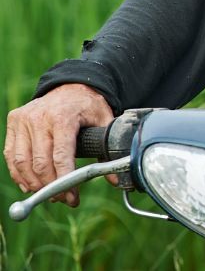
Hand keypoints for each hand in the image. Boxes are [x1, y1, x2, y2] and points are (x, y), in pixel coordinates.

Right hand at [5, 84, 113, 206]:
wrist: (70, 84)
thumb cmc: (87, 104)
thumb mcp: (104, 120)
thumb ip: (108, 148)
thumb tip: (115, 179)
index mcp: (63, 117)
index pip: (61, 155)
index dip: (65, 180)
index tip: (72, 196)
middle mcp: (39, 118)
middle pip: (40, 163)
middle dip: (51, 187)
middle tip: (63, 199)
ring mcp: (23, 120)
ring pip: (22, 163)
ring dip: (34, 184)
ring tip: (49, 194)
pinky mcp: (13, 123)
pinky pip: (11, 156)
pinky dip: (19, 175)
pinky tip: (31, 185)